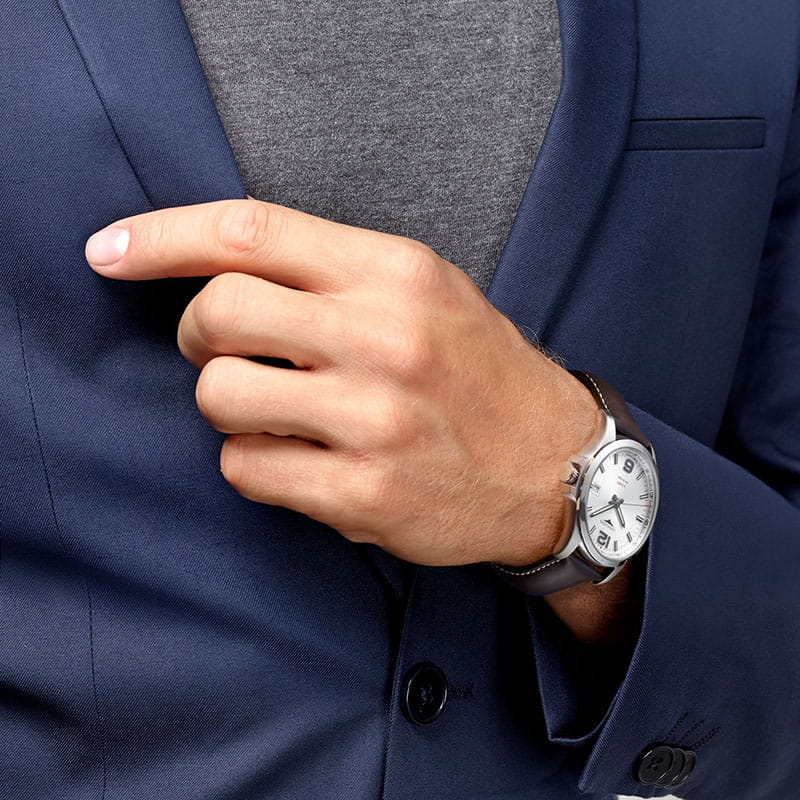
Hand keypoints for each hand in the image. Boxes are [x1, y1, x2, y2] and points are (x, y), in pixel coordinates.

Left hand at [85, 198, 602, 567]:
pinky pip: (246, 469)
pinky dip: (251, 462)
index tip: (111, 249)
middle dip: (195, 333)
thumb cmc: (480, 372)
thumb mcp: (425, 291)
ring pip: (218, 396)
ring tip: (274, 411)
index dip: (163, 235)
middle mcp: (384, 339)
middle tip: (222, 349)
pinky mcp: (364, 494)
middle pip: (217, 312)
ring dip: (226, 404)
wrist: (552, 463)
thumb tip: (223, 268)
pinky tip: (296, 459)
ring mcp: (374, 420)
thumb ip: (334, 270)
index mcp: (396, 273)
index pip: (251, 231)